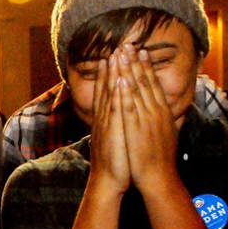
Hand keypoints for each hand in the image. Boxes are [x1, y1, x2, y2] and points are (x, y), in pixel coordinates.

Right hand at [88, 55, 129, 194]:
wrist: (107, 182)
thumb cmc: (116, 163)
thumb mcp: (115, 140)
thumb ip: (117, 126)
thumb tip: (122, 117)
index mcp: (107, 120)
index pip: (109, 92)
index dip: (111, 74)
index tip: (115, 56)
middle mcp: (105, 119)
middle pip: (108, 89)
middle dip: (113, 68)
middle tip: (116, 47)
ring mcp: (107, 124)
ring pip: (110, 95)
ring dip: (113, 74)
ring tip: (116, 54)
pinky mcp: (112, 132)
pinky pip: (115, 109)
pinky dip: (116, 93)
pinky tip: (119, 80)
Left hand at [116, 43, 178, 193]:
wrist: (159, 178)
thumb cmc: (160, 160)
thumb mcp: (165, 134)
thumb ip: (162, 120)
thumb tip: (163, 111)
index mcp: (162, 112)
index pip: (153, 84)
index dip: (146, 67)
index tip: (140, 51)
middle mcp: (156, 112)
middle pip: (145, 82)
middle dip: (136, 61)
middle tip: (129, 43)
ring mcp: (147, 119)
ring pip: (137, 90)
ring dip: (129, 70)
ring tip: (122, 52)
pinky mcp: (137, 129)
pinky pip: (130, 106)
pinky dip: (126, 91)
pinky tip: (121, 78)